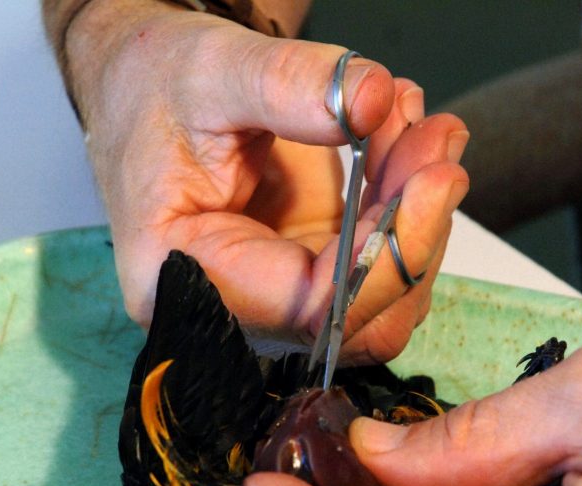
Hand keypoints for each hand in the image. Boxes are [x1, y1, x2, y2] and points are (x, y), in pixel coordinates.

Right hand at [66, 3, 468, 362]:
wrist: (146, 83)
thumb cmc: (152, 85)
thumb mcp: (211, 71)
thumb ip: (288, 85)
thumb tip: (372, 99)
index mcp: (183, 277)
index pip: (307, 311)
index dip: (383, 260)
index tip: (434, 183)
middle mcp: (234, 304)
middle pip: (361, 317)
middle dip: (412, 232)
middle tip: (436, 144)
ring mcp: (280, 289)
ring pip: (385, 293)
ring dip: (418, 211)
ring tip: (419, 126)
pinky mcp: (312, 263)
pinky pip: (382, 258)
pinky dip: (407, 199)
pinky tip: (405, 135)